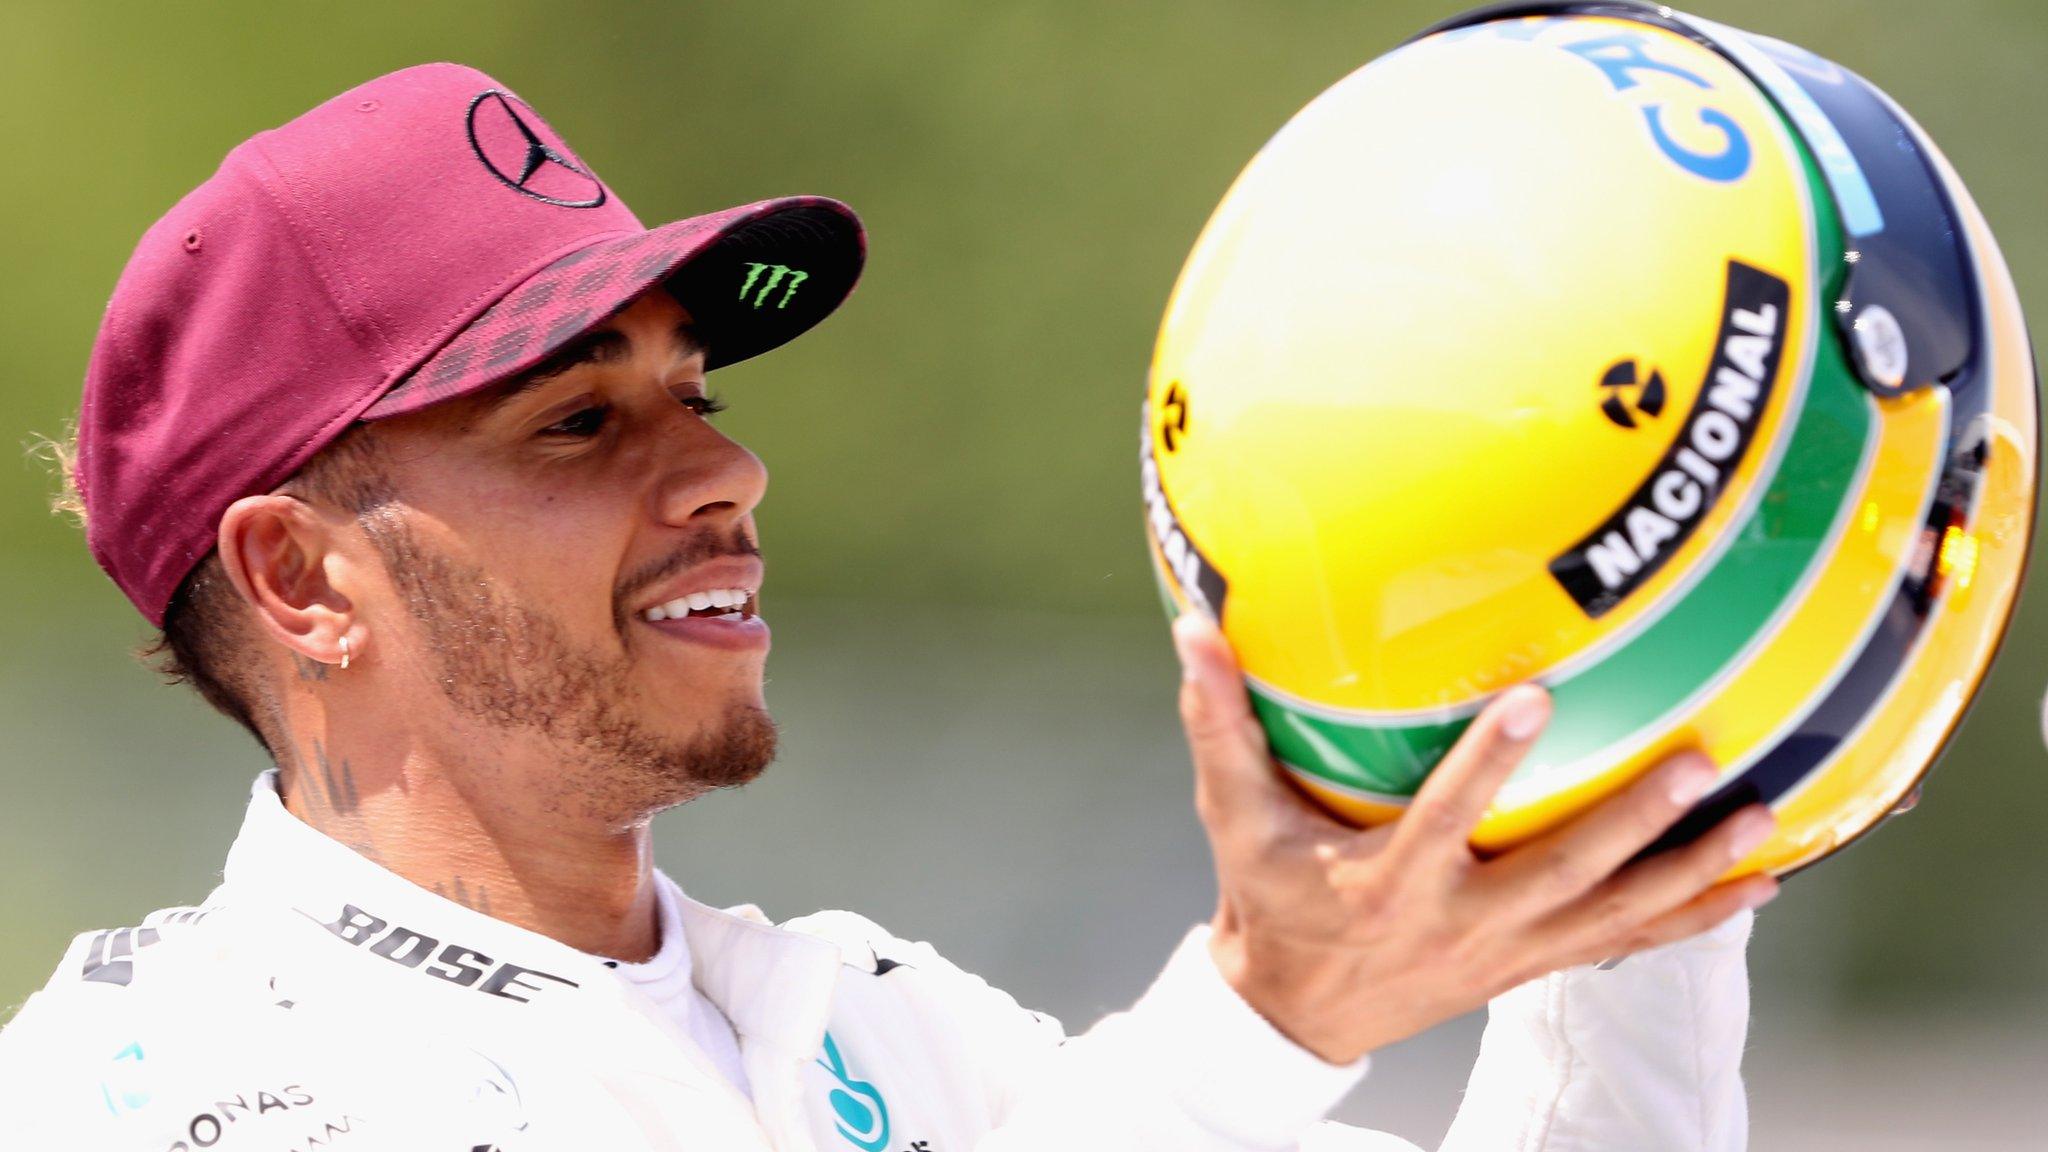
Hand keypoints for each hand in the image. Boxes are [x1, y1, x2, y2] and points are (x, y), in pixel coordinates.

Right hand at [1173, 615, 1778, 1064]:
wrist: (1292, 1011)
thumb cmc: (1267, 897)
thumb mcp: (1232, 816)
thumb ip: (1219, 723)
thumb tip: (1192, 628)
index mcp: (1390, 882)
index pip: (1446, 818)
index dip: (1490, 764)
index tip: (1537, 699)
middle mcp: (1461, 922)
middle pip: (1562, 873)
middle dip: (1633, 822)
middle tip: (1695, 762)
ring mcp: (1506, 951)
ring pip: (1613, 916)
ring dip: (1689, 873)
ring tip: (1759, 820)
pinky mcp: (1531, 965)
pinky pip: (1626, 945)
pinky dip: (1692, 918)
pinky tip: (1757, 887)